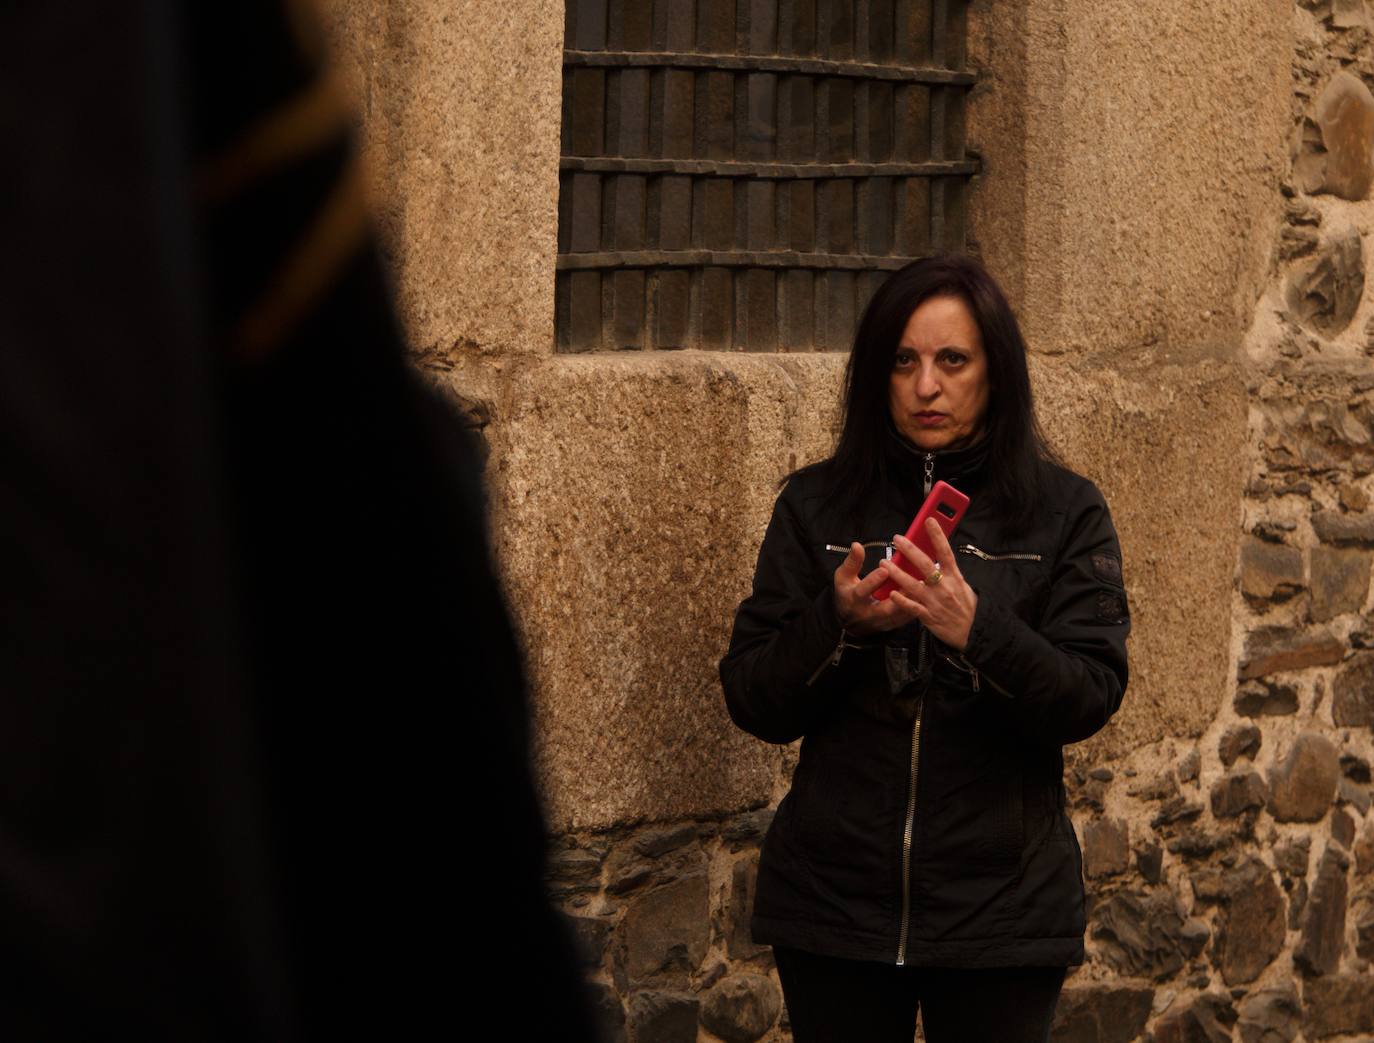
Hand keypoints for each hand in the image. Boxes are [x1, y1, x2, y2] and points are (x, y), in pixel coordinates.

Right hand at [833, 542, 921, 636]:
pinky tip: (927, 595)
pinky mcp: (894, 624)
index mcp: (855, 599)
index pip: (863, 590)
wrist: (853, 620)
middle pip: (886, 607)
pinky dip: (917, 606)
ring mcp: (883, 621)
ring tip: (925, 586)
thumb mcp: (844, 577)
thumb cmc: (849, 594)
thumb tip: (857, 545)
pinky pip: (907, 617)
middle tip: (914, 581)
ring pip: (901, 613)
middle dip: (901, 595)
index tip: (884, 568)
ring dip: (913, 601)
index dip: (874, 580)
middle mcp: (869, 613)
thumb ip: (852, 562)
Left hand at [876, 519, 978, 650]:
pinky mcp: (928, 616)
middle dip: (910, 550)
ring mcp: (935, 602)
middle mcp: (944, 587)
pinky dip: (901, 600)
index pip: (945, 552)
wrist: (970, 633)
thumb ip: (950, 573)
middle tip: (897, 539)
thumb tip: (939, 557)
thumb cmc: (965, 608)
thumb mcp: (963, 587)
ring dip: (897, 573)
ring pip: (913, 585)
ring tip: (884, 563)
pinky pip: (912, 607)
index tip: (929, 520)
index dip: (937, 536)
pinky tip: (891, 592)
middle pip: (925, 565)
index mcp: (955, 577)